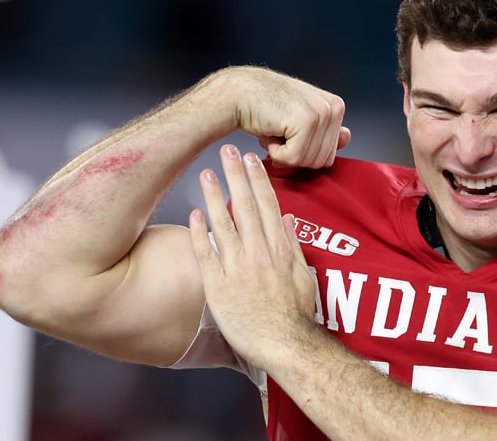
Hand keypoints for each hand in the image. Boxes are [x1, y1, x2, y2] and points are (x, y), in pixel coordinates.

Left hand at [187, 143, 317, 368]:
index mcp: (280, 250)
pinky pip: (206, 254)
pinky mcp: (218, 286)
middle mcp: (259, 254)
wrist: (285, 345)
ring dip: (215, 196)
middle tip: (227, 151)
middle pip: (246, 207)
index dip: (259, 181)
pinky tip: (193, 214)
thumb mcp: (304, 276)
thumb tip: (289, 220)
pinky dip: (199, 233)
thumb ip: (295, 246)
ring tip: (206, 173)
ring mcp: (237, 269)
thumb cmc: (296, 316)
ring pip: (224, 224)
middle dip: (236, 176)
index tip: (251, 161)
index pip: (269, 207)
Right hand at [222, 66, 351, 168]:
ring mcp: (322, 113)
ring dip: (285, 154)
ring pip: (308, 162)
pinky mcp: (306, 121)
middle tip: (279, 131)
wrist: (237, 94)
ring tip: (275, 129)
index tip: (289, 135)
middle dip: (295, 155)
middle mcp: (334, 108)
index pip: (329, 155)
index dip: (304, 153)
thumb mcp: (300, 118)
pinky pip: (295, 158)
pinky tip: (270, 132)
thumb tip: (347, 137)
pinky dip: (277, 153)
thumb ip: (325, 130)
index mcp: (336, 107)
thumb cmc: (266, 107)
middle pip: (321, 162)